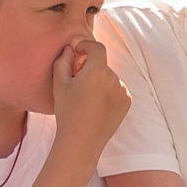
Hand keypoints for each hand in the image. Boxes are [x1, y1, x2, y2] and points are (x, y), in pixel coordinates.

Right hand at [48, 37, 130, 155]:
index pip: (96, 47)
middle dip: (90, 68)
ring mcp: (123, 91)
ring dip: (99, 81)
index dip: (86, 45)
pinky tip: (96, 105)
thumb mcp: (59, 84)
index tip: (78, 50)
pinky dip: (107, 92)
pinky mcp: (126, 102)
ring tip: (86, 98)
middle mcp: (114, 78)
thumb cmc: (67, 112)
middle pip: (101, 64)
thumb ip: (63, 61)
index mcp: (98, 71)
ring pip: (109, 77)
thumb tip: (70, 49)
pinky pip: (117, 89)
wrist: (82, 141)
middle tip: (76, 82)